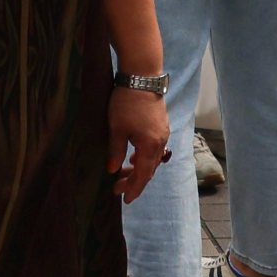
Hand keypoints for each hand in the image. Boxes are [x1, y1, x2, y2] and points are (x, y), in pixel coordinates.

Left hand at [103, 85, 169, 203]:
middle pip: (149, 169)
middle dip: (134, 181)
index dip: (133, 189)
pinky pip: (154, 148)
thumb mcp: (116, 129)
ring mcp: (163, 133)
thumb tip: (113, 170)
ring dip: (138, 168)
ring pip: (152, 158)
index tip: (123, 199)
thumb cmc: (126, 103)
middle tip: (117, 188)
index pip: (143, 175)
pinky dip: (143, 156)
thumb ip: (115, 151)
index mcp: (150, 147)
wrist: (142, 77)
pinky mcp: (161, 125)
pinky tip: (133, 155)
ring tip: (123, 173)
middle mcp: (160, 143)